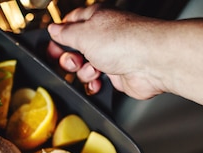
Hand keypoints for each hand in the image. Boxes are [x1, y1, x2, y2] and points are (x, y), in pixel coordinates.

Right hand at [46, 5, 165, 99]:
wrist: (151, 62)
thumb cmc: (124, 41)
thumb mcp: (83, 34)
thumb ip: (65, 33)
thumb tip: (54, 29)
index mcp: (96, 19)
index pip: (70, 23)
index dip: (59, 35)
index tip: (52, 46)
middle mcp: (104, 36)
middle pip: (75, 49)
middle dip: (70, 58)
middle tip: (74, 61)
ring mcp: (111, 55)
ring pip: (84, 67)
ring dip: (84, 72)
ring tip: (94, 70)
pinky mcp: (117, 74)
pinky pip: (96, 81)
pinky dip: (94, 84)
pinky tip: (99, 81)